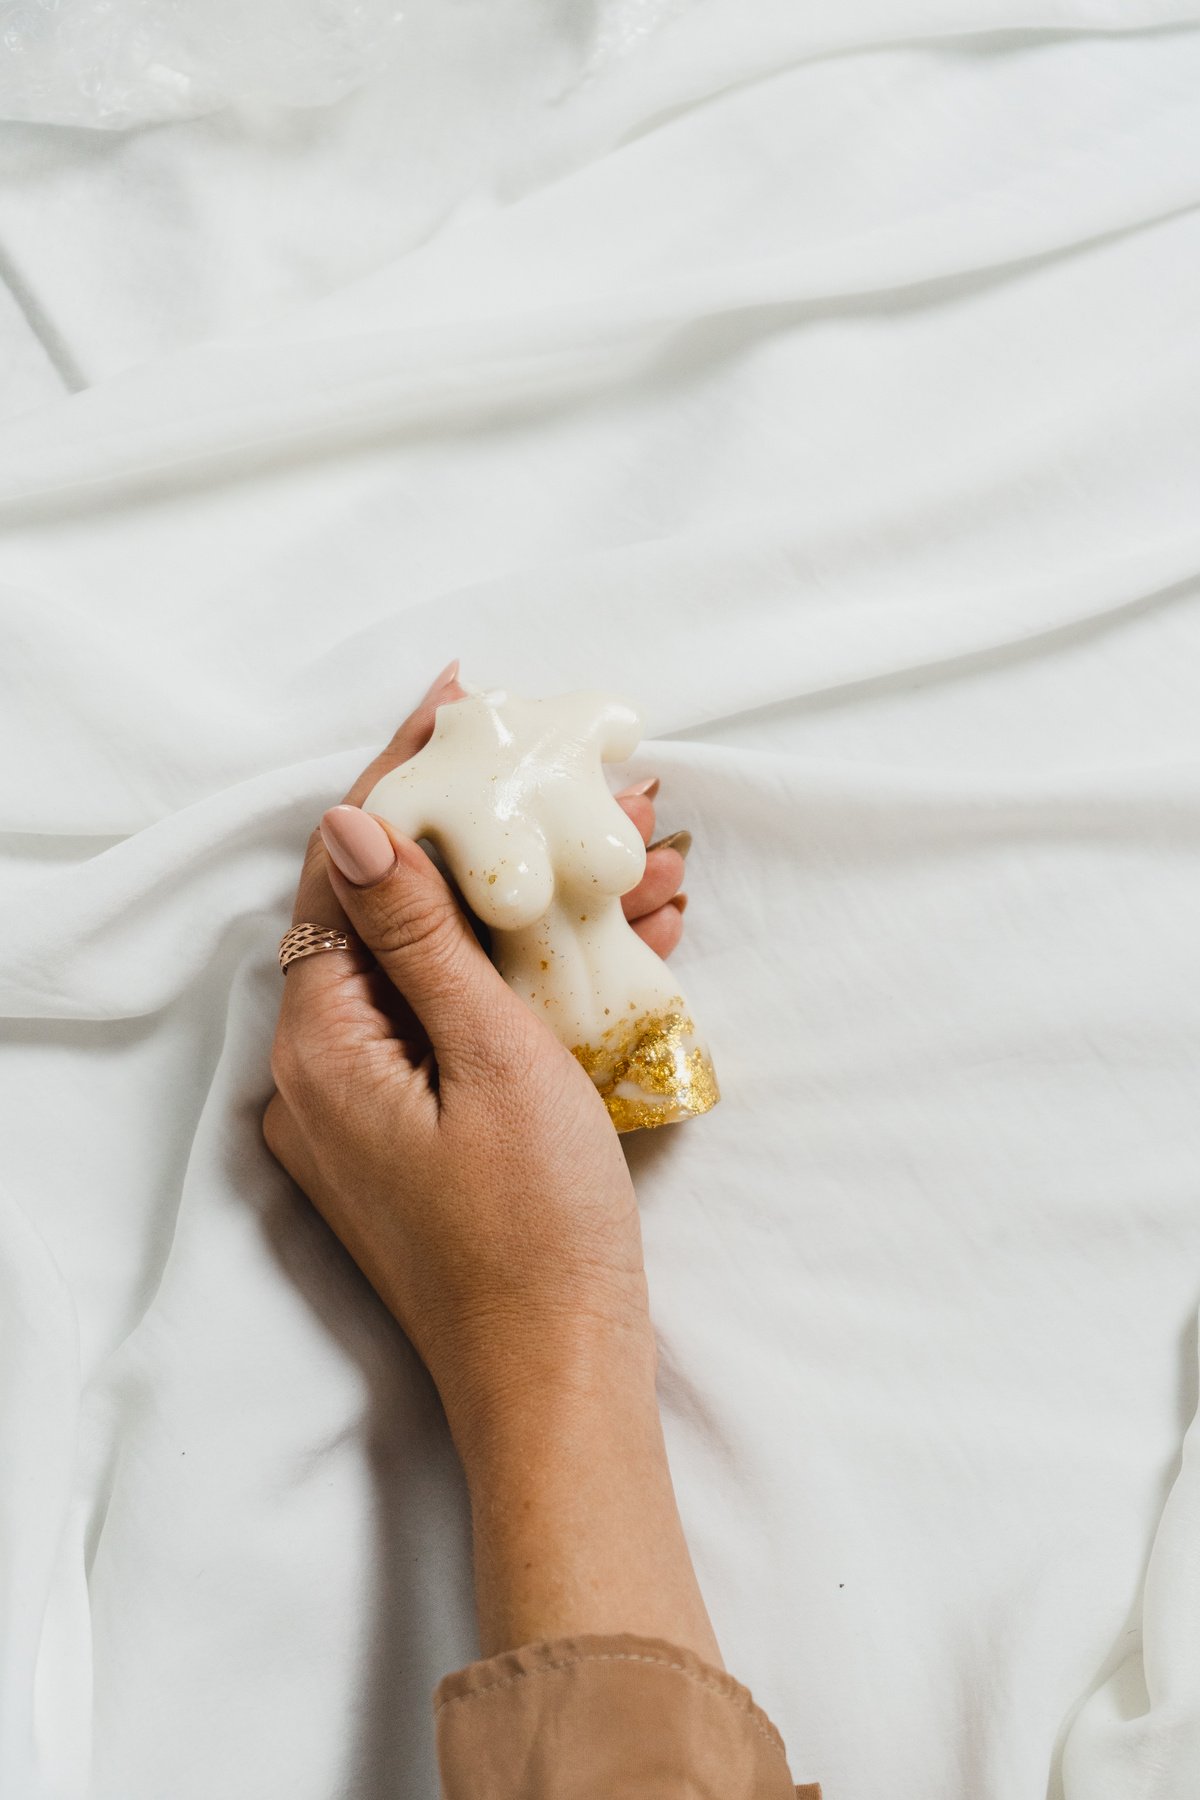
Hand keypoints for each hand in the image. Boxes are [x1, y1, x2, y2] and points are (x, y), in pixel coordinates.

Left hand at [263, 662, 689, 1452]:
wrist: (563, 1384)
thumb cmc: (538, 1233)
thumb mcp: (494, 1060)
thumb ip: (424, 941)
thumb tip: (358, 827)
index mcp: (322, 1050)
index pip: (347, 872)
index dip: (405, 777)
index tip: (459, 701)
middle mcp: (327, 1074)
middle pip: (410, 917)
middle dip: (510, 844)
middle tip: (598, 789)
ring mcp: (376, 1108)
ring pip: (456, 970)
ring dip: (548, 912)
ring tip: (651, 857)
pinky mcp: (424, 1134)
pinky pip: (474, 1028)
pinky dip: (541, 983)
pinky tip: (635, 939)